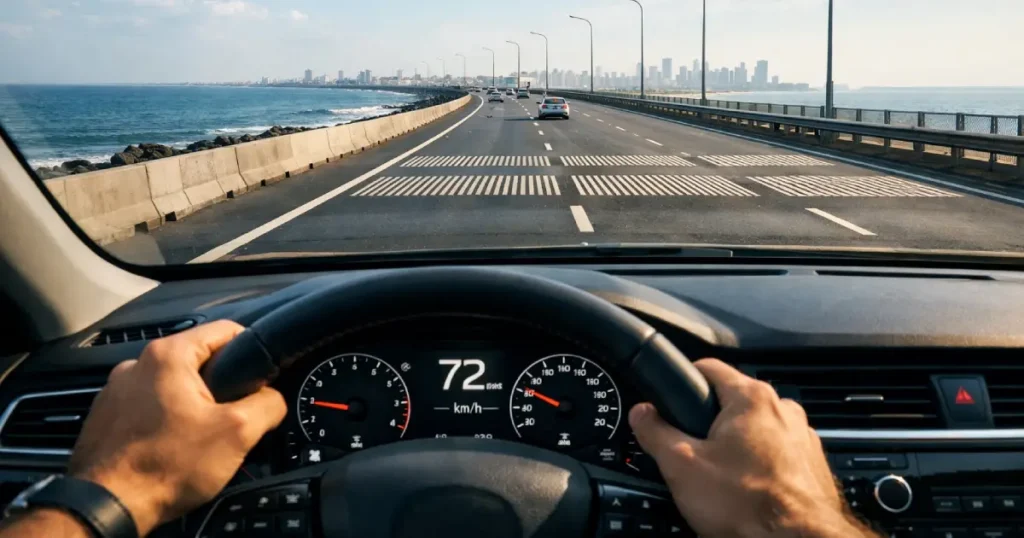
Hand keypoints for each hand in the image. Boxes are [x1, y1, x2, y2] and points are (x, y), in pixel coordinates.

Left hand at [67, 320, 286, 535]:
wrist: (107, 507)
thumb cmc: (164, 467)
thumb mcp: (237, 433)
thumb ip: (268, 404)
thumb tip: (273, 399)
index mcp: (168, 355)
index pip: (226, 330)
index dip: (252, 351)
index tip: (259, 379)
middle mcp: (136, 364)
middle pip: (198, 361)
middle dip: (220, 388)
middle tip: (230, 420)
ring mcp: (116, 391)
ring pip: (172, 387)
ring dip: (190, 406)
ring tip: (199, 440)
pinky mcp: (106, 417)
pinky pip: (148, 408)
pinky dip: (164, 423)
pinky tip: (171, 449)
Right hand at [629, 359, 878, 537]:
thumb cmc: (747, 505)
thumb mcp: (681, 466)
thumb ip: (655, 432)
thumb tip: (642, 414)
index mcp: (751, 398)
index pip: (708, 366)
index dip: (682, 380)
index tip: (670, 400)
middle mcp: (783, 409)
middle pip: (732, 402)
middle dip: (709, 424)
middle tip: (693, 453)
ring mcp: (802, 437)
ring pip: (756, 430)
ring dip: (738, 446)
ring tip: (722, 478)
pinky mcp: (811, 465)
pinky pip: (777, 454)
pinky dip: (761, 466)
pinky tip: (747, 491)